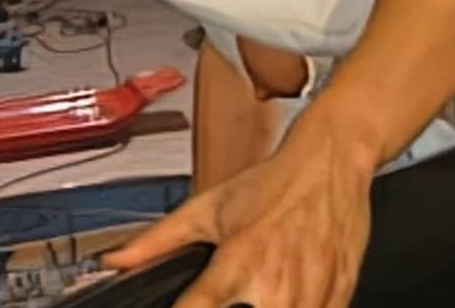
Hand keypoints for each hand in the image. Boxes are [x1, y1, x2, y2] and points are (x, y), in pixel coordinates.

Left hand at [102, 114, 374, 306]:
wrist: (332, 160)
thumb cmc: (274, 182)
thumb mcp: (210, 207)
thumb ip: (158, 241)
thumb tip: (113, 261)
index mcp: (238, 262)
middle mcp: (274, 283)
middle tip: (237, 296)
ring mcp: (311, 292)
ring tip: (261, 293)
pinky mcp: (340, 296)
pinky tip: (291, 295)